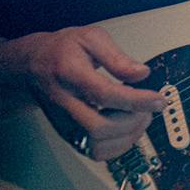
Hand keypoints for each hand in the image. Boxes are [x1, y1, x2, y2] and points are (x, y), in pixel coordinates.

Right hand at [3, 26, 166, 160]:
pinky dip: (117, 147)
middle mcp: (64, 101)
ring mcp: (64, 121)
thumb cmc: (61, 50)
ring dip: (126, 137)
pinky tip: (128, 131)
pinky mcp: (68, 134)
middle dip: (131, 122)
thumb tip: (141, 73)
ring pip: (96, 145)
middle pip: (98, 127)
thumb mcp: (90, 38)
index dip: (135, 100)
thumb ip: (117, 57)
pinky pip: (93, 152)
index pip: (104, 93)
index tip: (157, 100)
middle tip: (148, 110)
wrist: (32, 66)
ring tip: (140, 119)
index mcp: (69, 72)